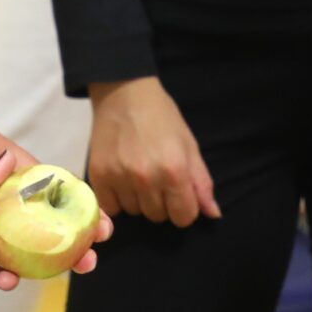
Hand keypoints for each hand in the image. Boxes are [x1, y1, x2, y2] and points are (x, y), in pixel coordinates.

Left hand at [0, 120, 108, 284]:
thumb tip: (6, 166)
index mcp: (34, 182)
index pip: (69, 198)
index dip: (90, 216)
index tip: (103, 230)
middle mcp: (26, 208)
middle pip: (57, 231)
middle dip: (77, 250)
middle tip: (87, 263)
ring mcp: (8, 227)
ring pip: (33, 253)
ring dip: (44, 269)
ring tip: (50, 279)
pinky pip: (1, 261)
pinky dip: (6, 273)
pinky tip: (6, 281)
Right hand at [87, 77, 220, 226]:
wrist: (124, 93)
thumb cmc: (162, 118)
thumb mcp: (189, 145)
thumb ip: (201, 183)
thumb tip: (213, 215)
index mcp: (174, 171)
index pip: (183, 217)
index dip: (184, 208)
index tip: (178, 194)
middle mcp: (146, 178)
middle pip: (158, 216)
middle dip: (161, 202)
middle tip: (156, 177)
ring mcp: (119, 178)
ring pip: (134, 212)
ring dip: (138, 199)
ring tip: (137, 173)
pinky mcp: (98, 176)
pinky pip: (111, 207)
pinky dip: (116, 199)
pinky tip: (121, 180)